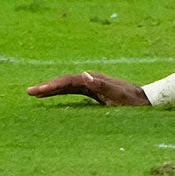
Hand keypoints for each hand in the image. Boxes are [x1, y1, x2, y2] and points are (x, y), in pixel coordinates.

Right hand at [26, 72, 151, 106]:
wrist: (145, 100)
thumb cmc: (132, 100)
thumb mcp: (118, 95)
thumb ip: (102, 85)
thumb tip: (84, 75)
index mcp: (95, 79)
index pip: (69, 81)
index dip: (53, 86)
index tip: (39, 90)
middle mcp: (92, 79)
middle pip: (65, 82)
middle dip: (47, 86)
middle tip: (29, 91)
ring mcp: (92, 85)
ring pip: (67, 86)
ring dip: (51, 89)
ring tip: (34, 93)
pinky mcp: (94, 91)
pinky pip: (72, 91)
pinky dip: (60, 93)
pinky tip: (51, 95)